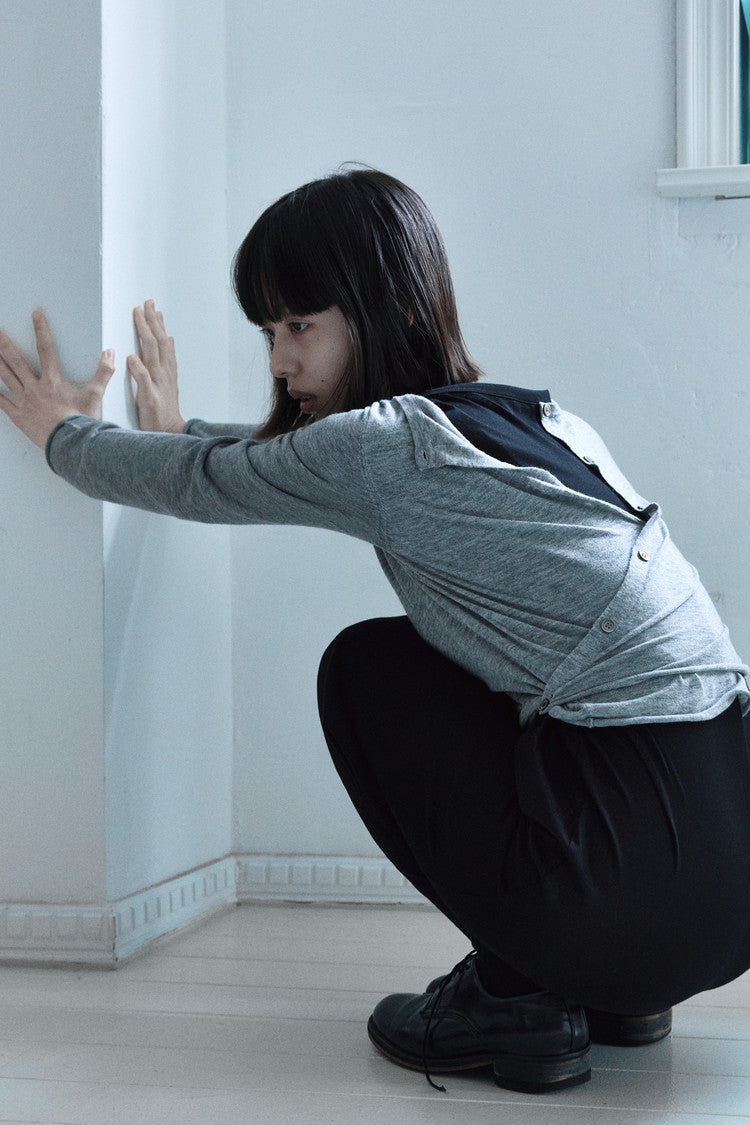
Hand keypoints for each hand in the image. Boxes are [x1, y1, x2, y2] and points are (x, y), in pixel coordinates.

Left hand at [0, 311, 114, 448]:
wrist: (70, 444)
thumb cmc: (82, 420)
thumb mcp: (95, 395)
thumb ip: (103, 372)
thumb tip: (110, 353)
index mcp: (52, 380)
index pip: (46, 349)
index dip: (41, 330)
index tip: (36, 314)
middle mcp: (35, 387)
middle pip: (16, 361)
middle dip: (5, 344)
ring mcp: (24, 401)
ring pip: (5, 377)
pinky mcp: (18, 416)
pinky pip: (1, 402)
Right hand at [128, 300, 184, 432]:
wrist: (171, 431)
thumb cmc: (155, 419)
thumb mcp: (145, 400)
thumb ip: (140, 378)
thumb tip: (132, 357)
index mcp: (156, 373)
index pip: (148, 343)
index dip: (143, 326)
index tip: (138, 310)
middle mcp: (164, 371)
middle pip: (158, 340)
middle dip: (153, 320)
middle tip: (149, 303)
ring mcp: (168, 375)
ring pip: (165, 345)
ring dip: (161, 328)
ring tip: (158, 313)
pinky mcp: (170, 381)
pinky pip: (169, 357)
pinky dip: (167, 344)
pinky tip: (167, 339)